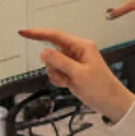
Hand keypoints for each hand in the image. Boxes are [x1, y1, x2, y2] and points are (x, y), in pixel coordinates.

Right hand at [19, 28, 134, 120]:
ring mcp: (73, 62)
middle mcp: (77, 51)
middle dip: (52, 65)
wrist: (111, 103)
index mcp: (82, 46)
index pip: (56, 36)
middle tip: (64, 75)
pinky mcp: (71, 72)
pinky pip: (56, 72)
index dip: (38, 33)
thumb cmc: (101, 87)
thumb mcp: (79, 74)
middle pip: (52, 52)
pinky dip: (58, 79)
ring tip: (68, 81)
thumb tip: (43, 51)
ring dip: (55, 74)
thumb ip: (60, 61)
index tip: (23, 32)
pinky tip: (68, 84)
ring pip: (52, 63)